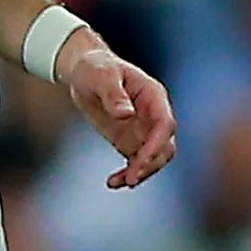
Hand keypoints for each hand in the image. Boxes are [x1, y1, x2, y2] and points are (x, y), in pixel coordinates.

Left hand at [60, 44, 178, 189]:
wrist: (84, 73)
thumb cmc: (95, 68)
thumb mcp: (101, 75)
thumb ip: (113, 93)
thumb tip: (125, 114)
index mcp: (153, 96)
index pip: (165, 124)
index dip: (156, 144)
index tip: (141, 160)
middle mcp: (153, 115)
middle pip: (165, 146)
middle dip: (150, 164)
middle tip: (130, 178)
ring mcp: (143, 130)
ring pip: (154, 159)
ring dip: (141, 173)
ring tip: (118, 182)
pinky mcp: (130, 141)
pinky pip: (136, 163)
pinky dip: (127, 174)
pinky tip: (112, 182)